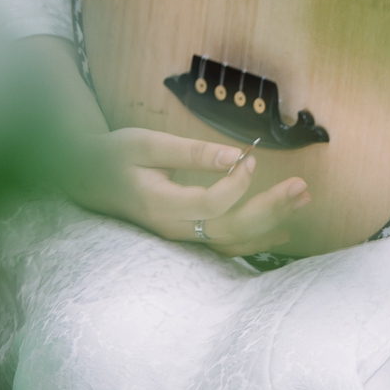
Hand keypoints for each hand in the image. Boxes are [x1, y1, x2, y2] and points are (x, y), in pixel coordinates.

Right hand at [60, 126, 310, 255]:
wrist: (88, 178)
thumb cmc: (116, 155)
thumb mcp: (147, 144)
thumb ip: (191, 152)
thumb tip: (234, 156)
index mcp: (161, 205)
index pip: (212, 204)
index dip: (238, 183)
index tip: (250, 157)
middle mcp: (174, 229)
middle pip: (231, 229)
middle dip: (270, 208)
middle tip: (301, 187)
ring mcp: (181, 237)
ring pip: (233, 241)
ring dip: (271, 223)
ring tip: (301, 201)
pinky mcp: (186, 235)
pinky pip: (227, 245)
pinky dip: (257, 239)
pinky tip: (281, 229)